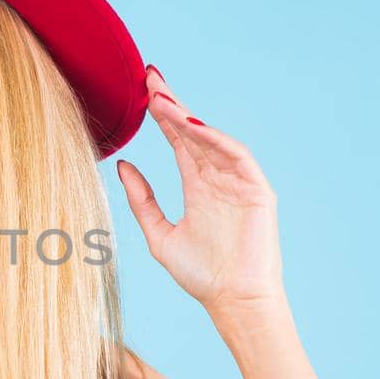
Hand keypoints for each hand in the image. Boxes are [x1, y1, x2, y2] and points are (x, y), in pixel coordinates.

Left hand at [116, 65, 284, 314]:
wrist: (232, 301)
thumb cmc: (200, 275)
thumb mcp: (159, 234)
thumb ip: (142, 200)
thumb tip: (122, 165)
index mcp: (198, 186)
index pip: (178, 141)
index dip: (161, 115)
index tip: (141, 90)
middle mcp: (218, 178)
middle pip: (193, 131)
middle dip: (171, 104)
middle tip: (149, 77)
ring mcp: (239, 182)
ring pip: (211, 139)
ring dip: (187, 117)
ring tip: (161, 99)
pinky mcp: (257, 190)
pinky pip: (236, 155)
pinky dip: (214, 139)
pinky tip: (191, 125)